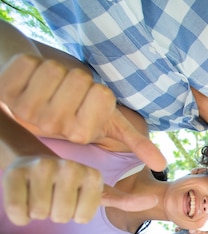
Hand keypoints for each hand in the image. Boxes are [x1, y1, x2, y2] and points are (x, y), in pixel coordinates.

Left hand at [0, 54, 166, 170]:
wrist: (33, 98)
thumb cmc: (77, 109)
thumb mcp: (109, 125)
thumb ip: (135, 143)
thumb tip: (162, 166)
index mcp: (80, 134)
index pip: (102, 93)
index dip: (98, 91)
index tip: (88, 103)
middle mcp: (53, 127)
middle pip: (79, 78)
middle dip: (76, 78)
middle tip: (67, 92)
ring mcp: (26, 111)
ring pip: (54, 69)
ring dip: (53, 70)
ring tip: (49, 86)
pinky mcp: (5, 93)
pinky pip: (27, 64)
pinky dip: (29, 65)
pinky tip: (29, 79)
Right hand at [3, 155, 157, 225]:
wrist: (32, 160)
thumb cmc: (72, 183)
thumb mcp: (100, 190)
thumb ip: (126, 199)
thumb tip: (153, 201)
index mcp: (92, 174)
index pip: (83, 217)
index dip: (77, 215)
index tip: (75, 200)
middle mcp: (68, 167)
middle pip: (61, 217)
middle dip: (58, 214)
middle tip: (56, 197)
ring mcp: (40, 167)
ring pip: (40, 214)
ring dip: (38, 212)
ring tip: (41, 195)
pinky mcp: (14, 172)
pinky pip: (19, 213)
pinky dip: (20, 214)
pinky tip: (24, 198)